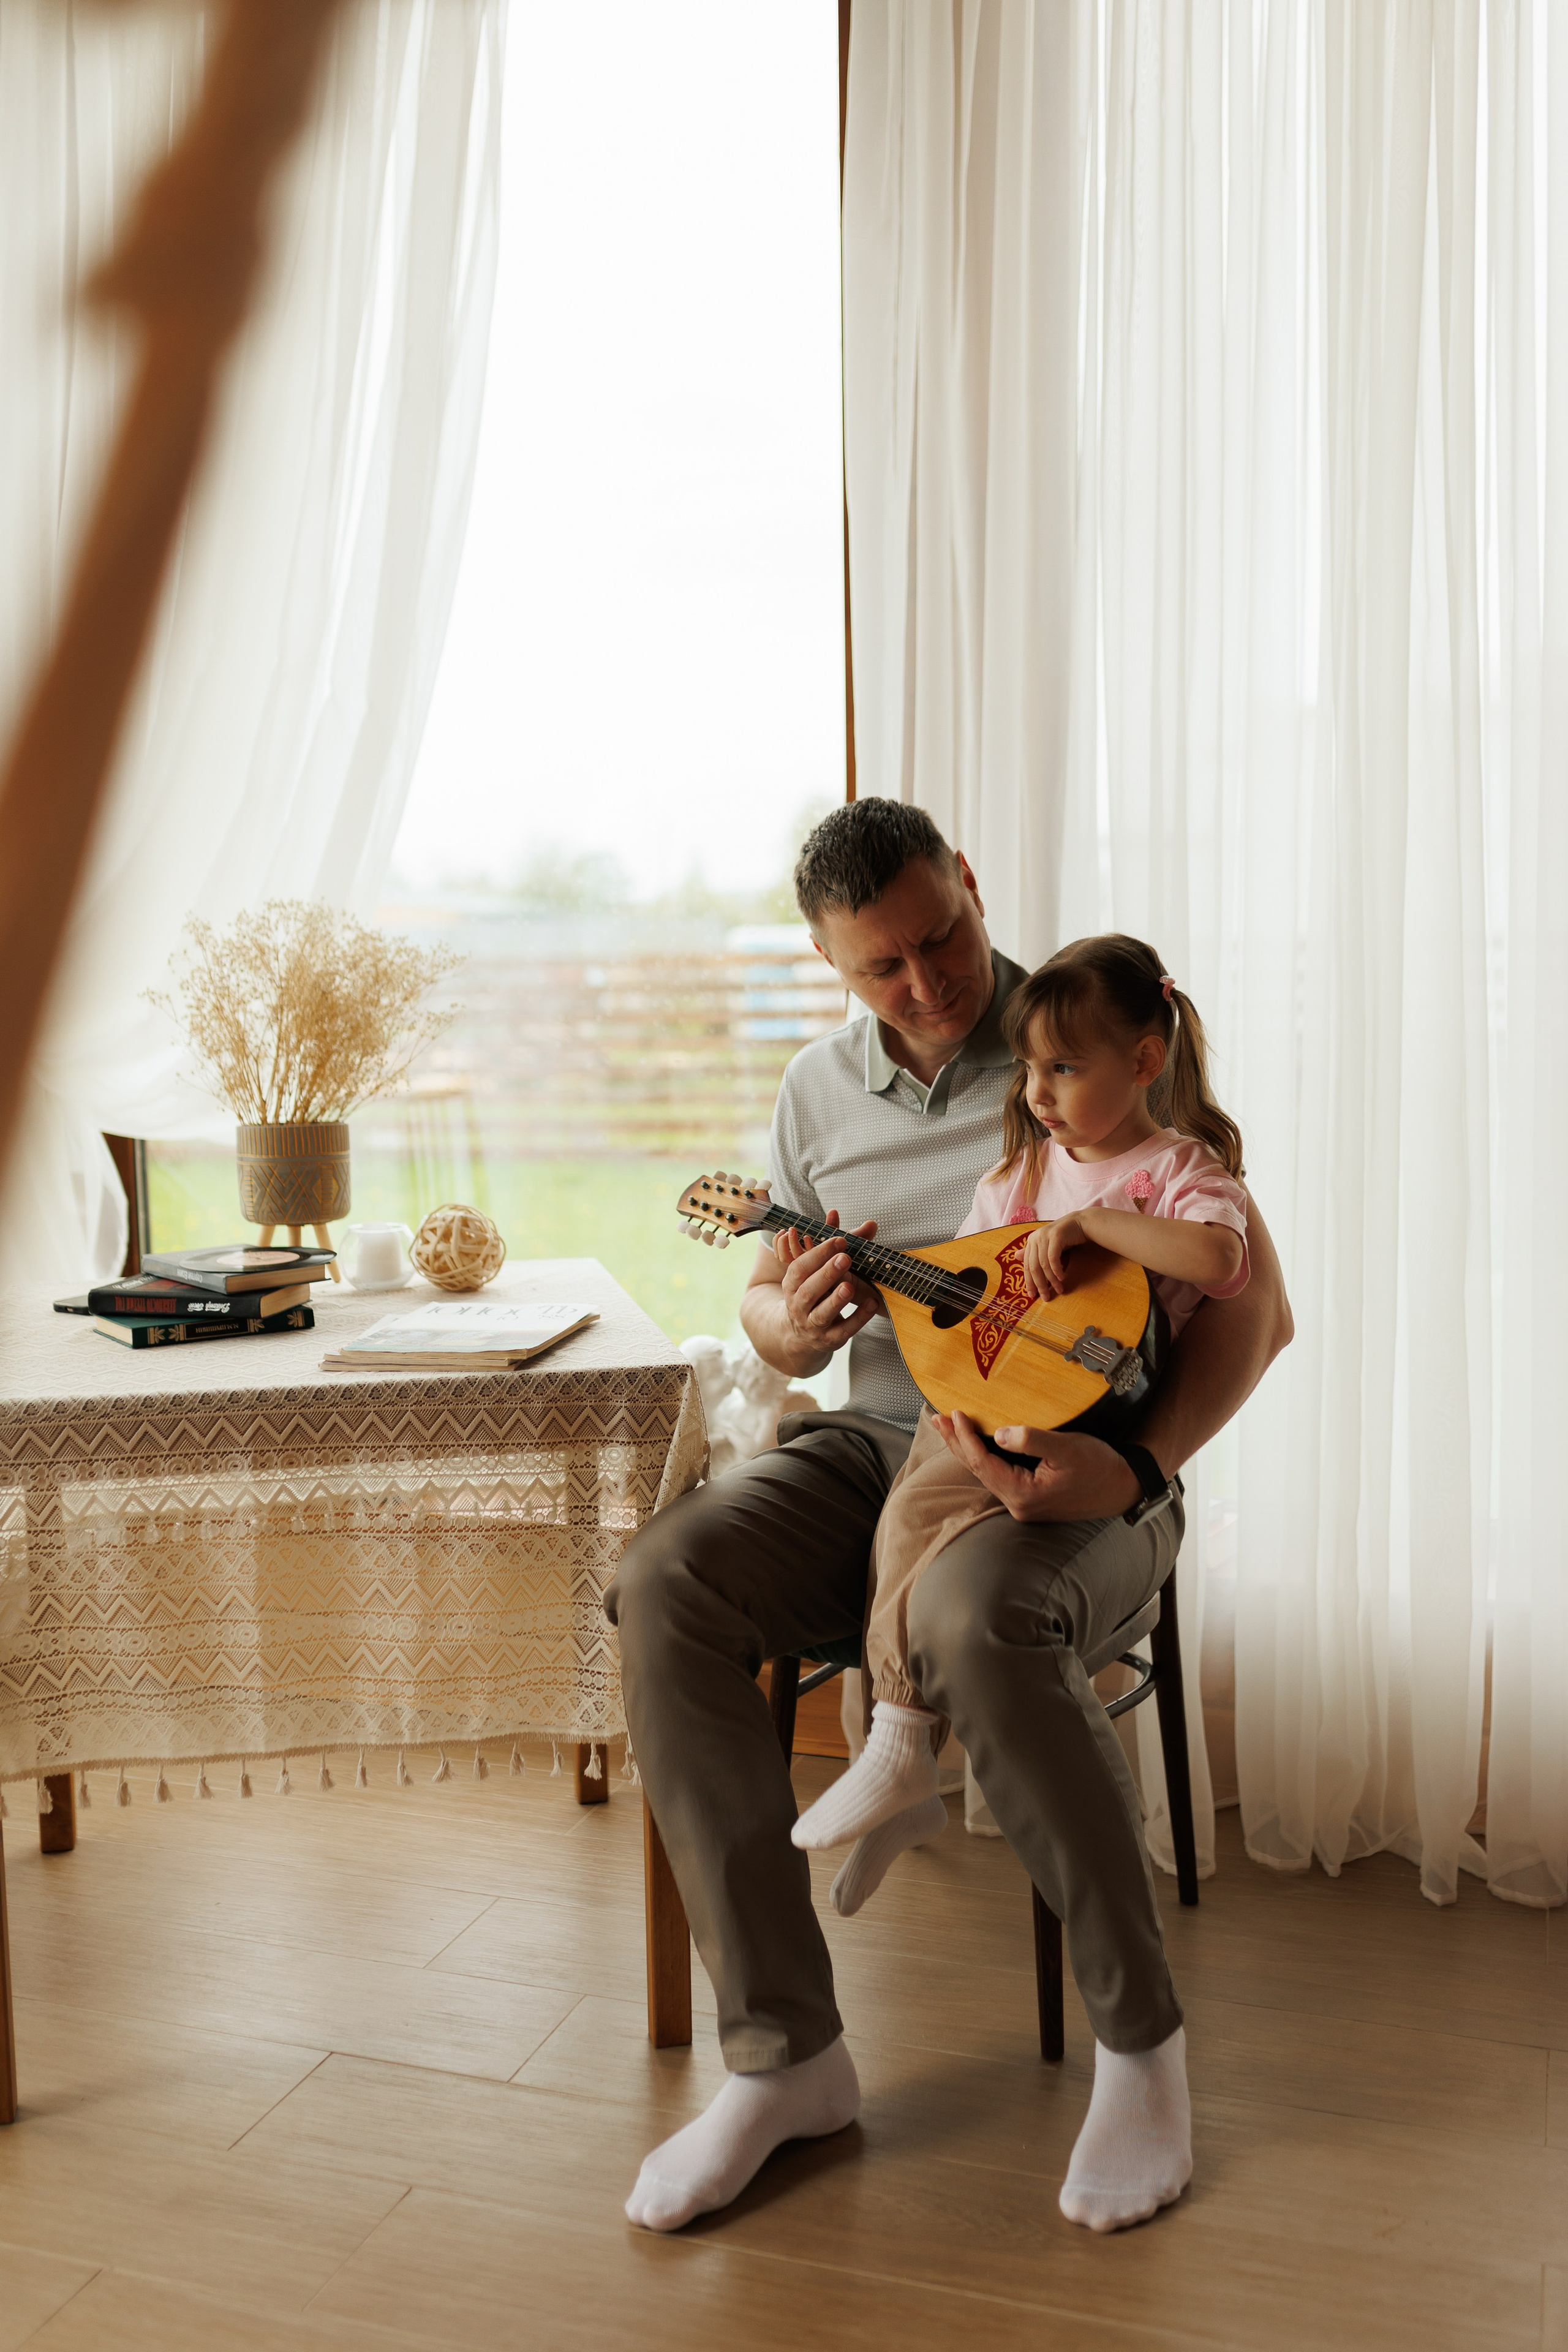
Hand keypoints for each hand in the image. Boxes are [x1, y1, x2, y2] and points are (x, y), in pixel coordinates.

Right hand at [774, 1211, 882, 1354]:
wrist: (801, 1335)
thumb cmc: (817, 1292)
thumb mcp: (820, 1270)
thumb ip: (844, 1246)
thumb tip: (871, 1223)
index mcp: (793, 1285)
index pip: (800, 1268)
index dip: (818, 1253)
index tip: (840, 1240)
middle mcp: (799, 1305)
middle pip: (809, 1291)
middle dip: (826, 1273)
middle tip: (845, 1257)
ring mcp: (813, 1325)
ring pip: (821, 1314)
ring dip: (836, 1300)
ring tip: (849, 1285)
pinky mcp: (830, 1340)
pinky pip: (843, 1330)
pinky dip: (858, 1318)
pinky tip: (872, 1302)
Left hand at [932, 1410, 1141, 1522]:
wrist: (1123, 1487)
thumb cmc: (1100, 1466)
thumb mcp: (1068, 1448)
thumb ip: (1032, 1440)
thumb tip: (1000, 1433)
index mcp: (1024, 1495)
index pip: (983, 1464)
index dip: (965, 1438)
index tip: (954, 1414)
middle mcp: (1019, 1504)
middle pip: (978, 1470)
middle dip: (957, 1443)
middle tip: (937, 1418)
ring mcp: (1024, 1503)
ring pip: (987, 1473)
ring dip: (967, 1449)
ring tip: (950, 1427)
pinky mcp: (1031, 1498)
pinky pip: (999, 1474)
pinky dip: (984, 1456)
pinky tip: (978, 1442)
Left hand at [1024, 1214, 1088, 1298]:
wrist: (1081, 1223)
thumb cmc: (1065, 1238)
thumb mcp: (1048, 1247)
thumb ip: (1034, 1253)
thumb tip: (1016, 1257)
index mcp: (1031, 1241)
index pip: (1027, 1266)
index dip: (1029, 1282)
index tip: (1033, 1296)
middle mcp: (1035, 1238)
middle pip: (1033, 1267)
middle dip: (1039, 1284)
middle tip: (1045, 1297)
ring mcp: (1044, 1236)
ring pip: (1043, 1264)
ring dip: (1051, 1280)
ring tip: (1059, 1289)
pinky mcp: (1055, 1236)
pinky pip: (1052, 1258)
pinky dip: (1056, 1270)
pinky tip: (1062, 1278)